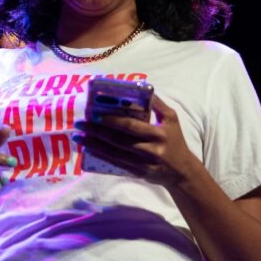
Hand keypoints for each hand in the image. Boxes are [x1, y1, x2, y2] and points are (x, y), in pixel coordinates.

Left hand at [74, 95, 197, 187]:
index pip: (132, 126)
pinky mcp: (138, 173)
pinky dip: (101, 156)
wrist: (182, 172)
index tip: (95, 114)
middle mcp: (150, 149)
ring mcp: (143, 163)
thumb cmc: (176, 141)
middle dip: (97, 131)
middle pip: (119, 140)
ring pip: (114, 153)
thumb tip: (143, 88)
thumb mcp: (172, 120)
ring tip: (78, 137)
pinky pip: (116, 164)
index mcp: (158, 133)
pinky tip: (89, 150)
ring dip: (94, 144)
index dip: (112, 121)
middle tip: (80, 124)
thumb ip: (158, 104)